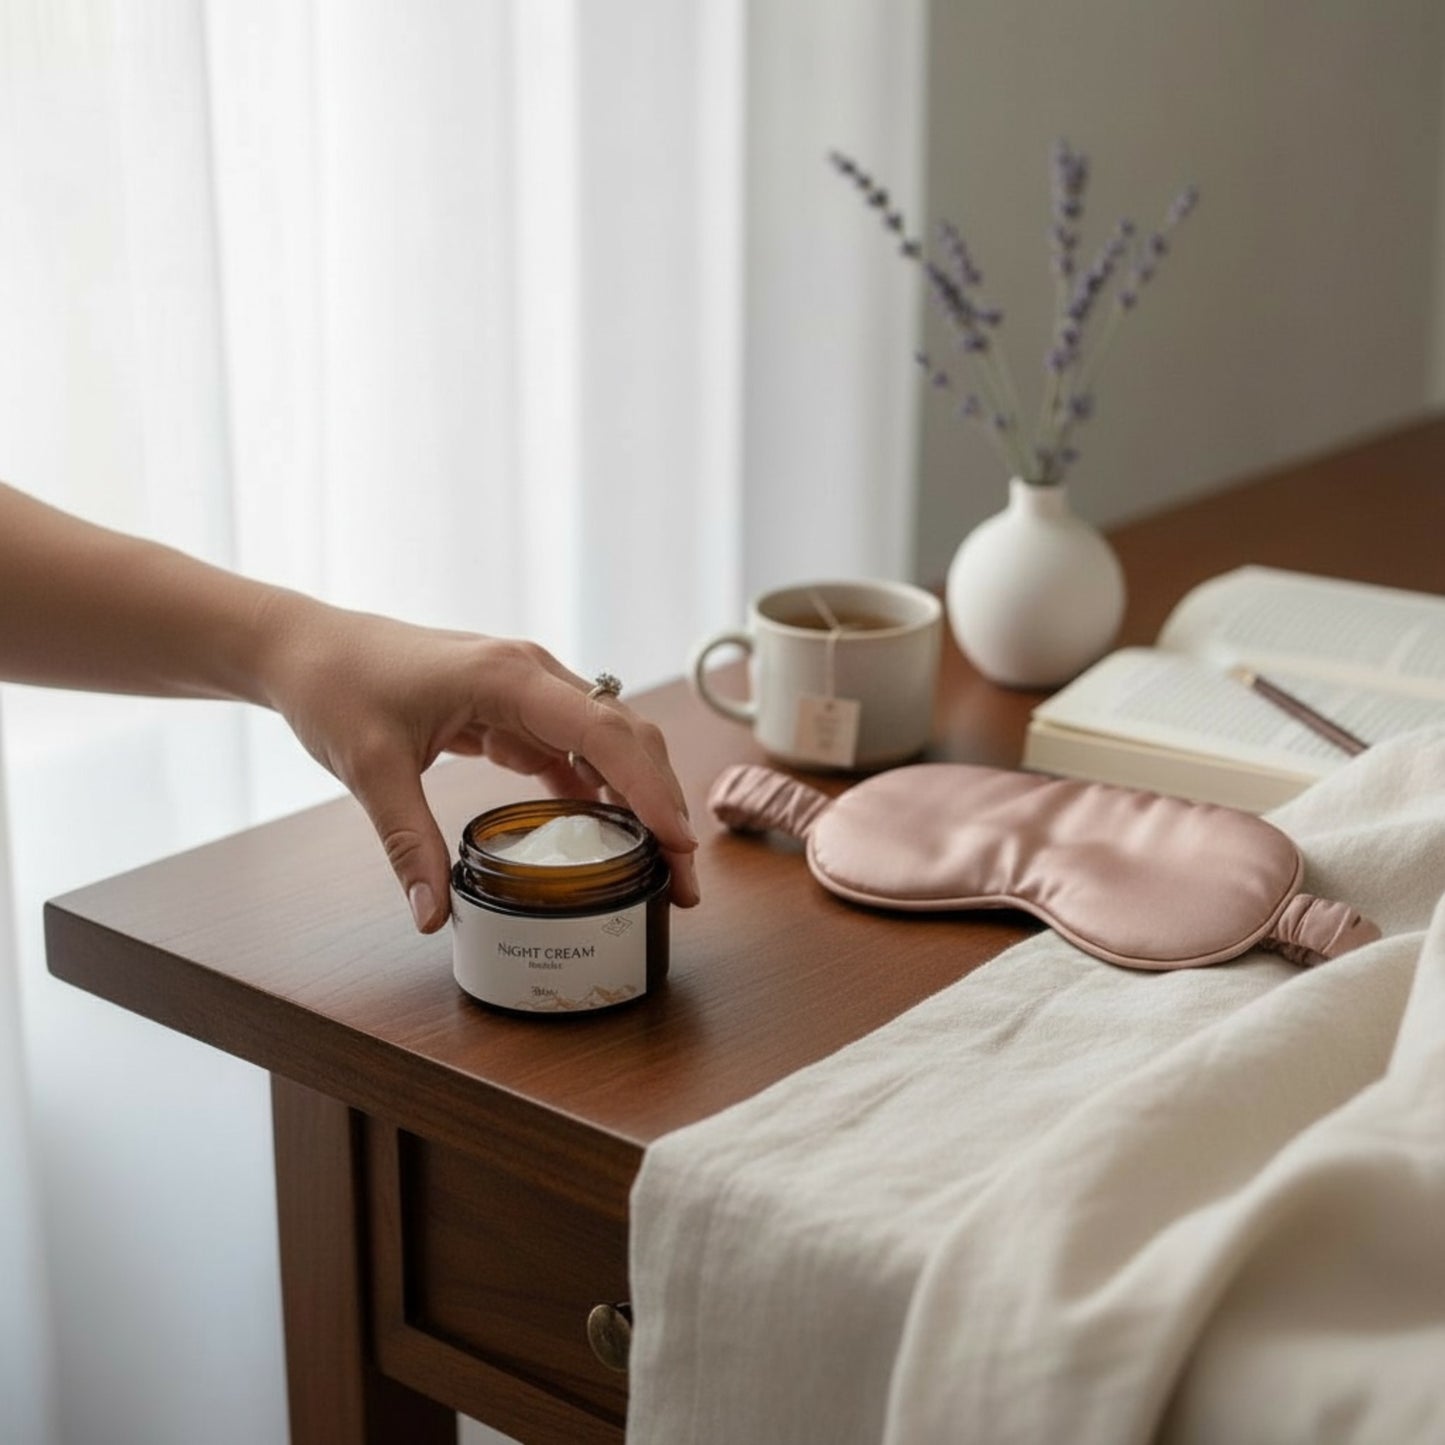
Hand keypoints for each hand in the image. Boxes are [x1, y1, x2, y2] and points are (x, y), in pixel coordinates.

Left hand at [258, 594, 700, 930]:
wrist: (306, 647)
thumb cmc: (336, 686)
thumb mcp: (370, 769)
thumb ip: (408, 842)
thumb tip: (433, 916)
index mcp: (508, 676)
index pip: (603, 731)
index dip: (648, 787)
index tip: (678, 842)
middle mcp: (531, 674)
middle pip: (623, 735)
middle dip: (661, 802)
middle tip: (681, 876)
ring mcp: (526, 689)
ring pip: (607, 742)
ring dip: (637, 798)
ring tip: (658, 865)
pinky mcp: (512, 708)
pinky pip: (572, 750)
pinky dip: (597, 790)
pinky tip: (607, 833)